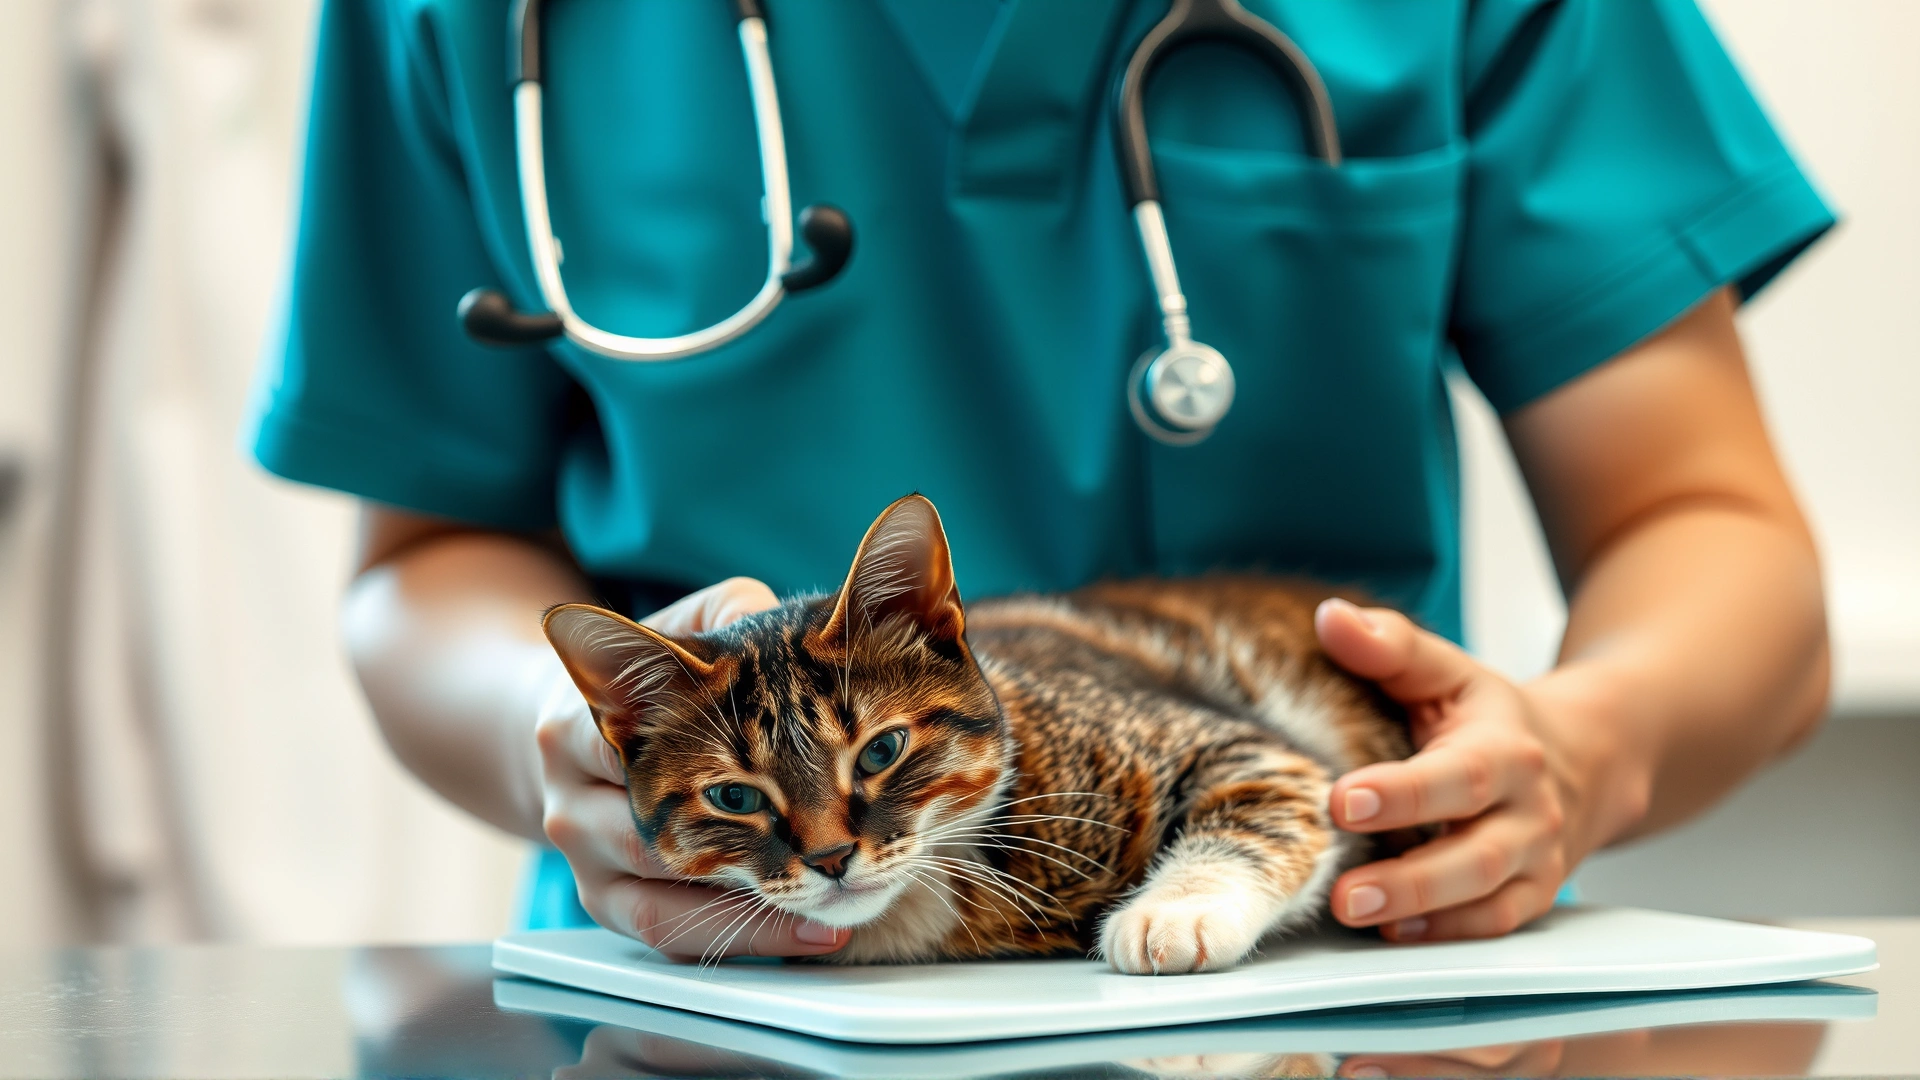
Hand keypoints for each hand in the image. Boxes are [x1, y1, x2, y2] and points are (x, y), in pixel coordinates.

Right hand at [533, 577, 850, 958]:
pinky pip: (669, 931)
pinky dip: (741, 936)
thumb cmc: (656, 671)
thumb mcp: (688, 623)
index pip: (631, 742)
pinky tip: (807, 933)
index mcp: (577, 718)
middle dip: (744, 850)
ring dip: (754, 910)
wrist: (571, 730)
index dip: (705, 754)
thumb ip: (733, 612)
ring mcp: (584, 856)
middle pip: (651, 834)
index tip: (776, 767)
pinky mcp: (605, 901)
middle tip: (830, 861)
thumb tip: (777, 614)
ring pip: (665, 893)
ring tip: (833, 909)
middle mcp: (570, 794)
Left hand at [1314, 598, 1637, 941]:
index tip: (1343, 799)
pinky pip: (1497, 924)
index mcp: (1505, 749)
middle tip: (1344, 891)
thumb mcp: (1448, 670)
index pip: (1458, 775)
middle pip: (1476, 852)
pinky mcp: (1533, 895)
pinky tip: (1396, 934)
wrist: (1586, 759)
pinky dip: (1450, 935)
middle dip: (1410, 878)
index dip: (1403, 792)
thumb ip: (1390, 645)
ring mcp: (1535, 859)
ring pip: (1487, 896)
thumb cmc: (1492, 716)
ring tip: (1357, 915)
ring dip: (1422, 912)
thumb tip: (1331, 618)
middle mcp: (1529, 810)